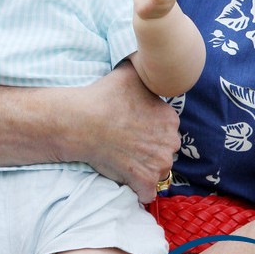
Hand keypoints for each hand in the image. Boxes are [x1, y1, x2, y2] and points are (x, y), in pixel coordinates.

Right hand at [71, 64, 179, 201]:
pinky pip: (146, 192)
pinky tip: (125, 177)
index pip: (166, 128)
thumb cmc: (105, 96)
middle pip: (164, 150)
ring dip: (145, 168)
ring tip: (124, 159)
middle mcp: (171, 142)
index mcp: (170, 118)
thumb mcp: (129, 72)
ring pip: (157, 170)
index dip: (150, 129)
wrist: (84, 121)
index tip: (134, 128)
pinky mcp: (145, 182)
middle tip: (128, 144)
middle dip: (151, 149)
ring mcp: (159, 164)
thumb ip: (145, 69)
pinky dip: (137, 189)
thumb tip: (149, 61)